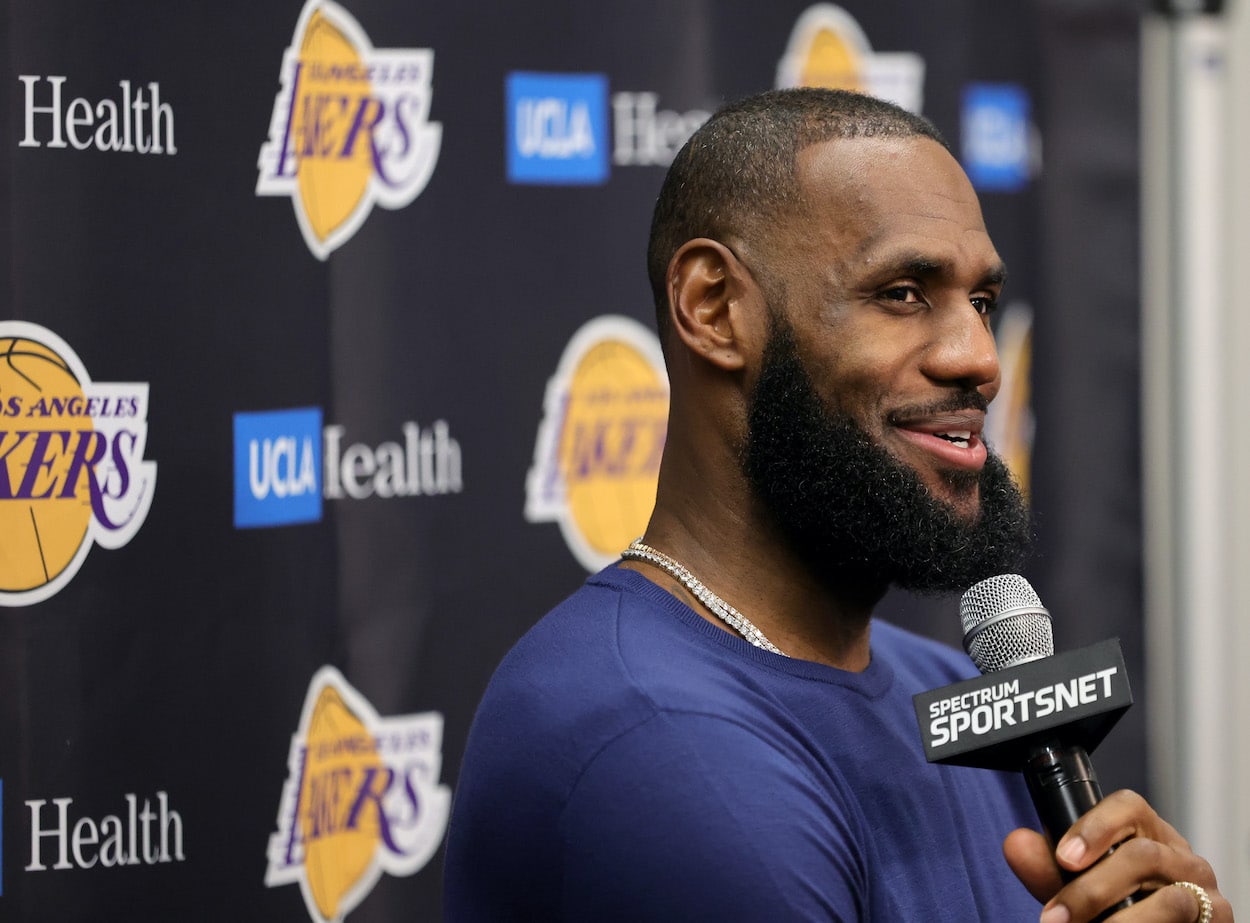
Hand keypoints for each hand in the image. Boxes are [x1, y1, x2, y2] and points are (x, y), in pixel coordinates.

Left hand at [1002, 789, 1232, 921]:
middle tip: (1055, 917)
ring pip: (1168, 899)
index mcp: (1146, 833)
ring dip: (1119, 922)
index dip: (1096, 826)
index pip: (1129, 806)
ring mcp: (1203, 890)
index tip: (1064, 856)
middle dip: (1091, 890)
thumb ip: (1047, 869)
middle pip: (1141, 855)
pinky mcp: (1218, 921)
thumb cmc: (1116, 908)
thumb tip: (1015, 843)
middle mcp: (1179, 856)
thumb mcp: (1077, 888)